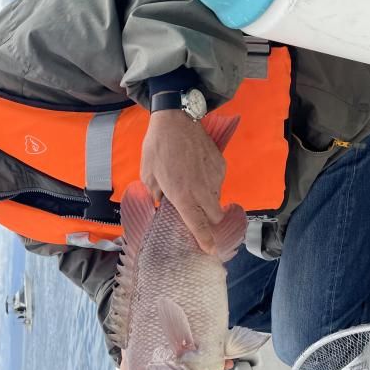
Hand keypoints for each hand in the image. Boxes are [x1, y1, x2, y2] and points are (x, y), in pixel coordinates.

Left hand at [141, 109, 226, 253]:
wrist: (175, 118)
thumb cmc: (157, 147)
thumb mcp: (148, 174)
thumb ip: (156, 193)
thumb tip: (161, 203)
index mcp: (182, 196)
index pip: (198, 225)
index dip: (205, 240)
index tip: (211, 250)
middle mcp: (202, 189)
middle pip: (215, 216)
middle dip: (209, 220)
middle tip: (196, 213)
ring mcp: (215, 176)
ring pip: (217, 197)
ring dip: (208, 199)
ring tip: (192, 185)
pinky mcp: (221, 164)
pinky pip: (219, 181)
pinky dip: (211, 182)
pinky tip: (198, 171)